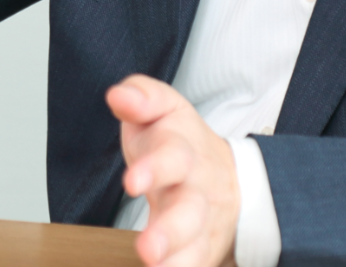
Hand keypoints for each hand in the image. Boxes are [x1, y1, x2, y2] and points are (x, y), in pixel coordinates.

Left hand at [108, 74, 238, 266]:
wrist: (226, 176)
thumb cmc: (178, 142)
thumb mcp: (165, 109)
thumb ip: (142, 97)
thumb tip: (118, 96)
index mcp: (183, 152)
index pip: (173, 157)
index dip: (155, 168)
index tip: (132, 182)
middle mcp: (195, 191)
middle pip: (189, 212)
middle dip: (170, 231)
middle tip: (147, 248)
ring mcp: (201, 225)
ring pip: (195, 246)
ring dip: (177, 260)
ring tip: (155, 265)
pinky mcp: (202, 251)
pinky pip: (197, 265)